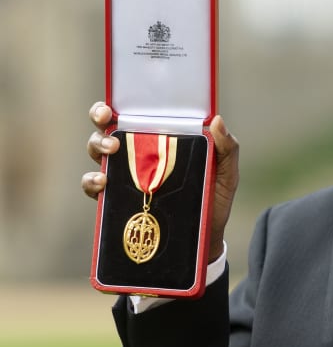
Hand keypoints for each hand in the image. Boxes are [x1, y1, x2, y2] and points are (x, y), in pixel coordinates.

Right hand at [82, 102, 239, 263]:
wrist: (206, 237)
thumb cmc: (213, 198)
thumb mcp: (225, 172)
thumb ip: (227, 148)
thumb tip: (216, 120)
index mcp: (161, 140)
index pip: (132, 116)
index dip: (113, 109)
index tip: (110, 110)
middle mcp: (138, 154)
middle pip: (107, 131)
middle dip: (99, 126)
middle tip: (114, 137)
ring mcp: (125, 177)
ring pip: (97, 154)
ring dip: (97, 148)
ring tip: (111, 154)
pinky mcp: (118, 200)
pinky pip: (94, 187)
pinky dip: (91, 182)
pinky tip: (102, 183)